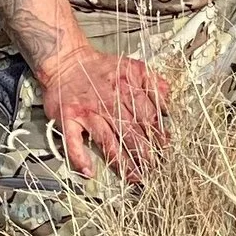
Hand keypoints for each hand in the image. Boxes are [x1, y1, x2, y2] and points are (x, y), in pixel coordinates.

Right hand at [37, 44, 171, 180]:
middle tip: (155, 170)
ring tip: (134, 177)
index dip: (158, 134)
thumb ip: (153, 83)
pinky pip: (72, 141)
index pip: (148, 117)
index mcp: (128, 90)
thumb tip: (168, 101)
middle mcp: (109, 103)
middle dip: (145, 153)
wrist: (67, 59)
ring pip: (107, 140)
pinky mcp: (68, 118)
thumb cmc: (101, 67)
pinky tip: (88, 171)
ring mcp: (88, 112)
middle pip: (131, 132)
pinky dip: (79, 157)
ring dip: (121, 162)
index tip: (166, 148)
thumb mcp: (134, 67)